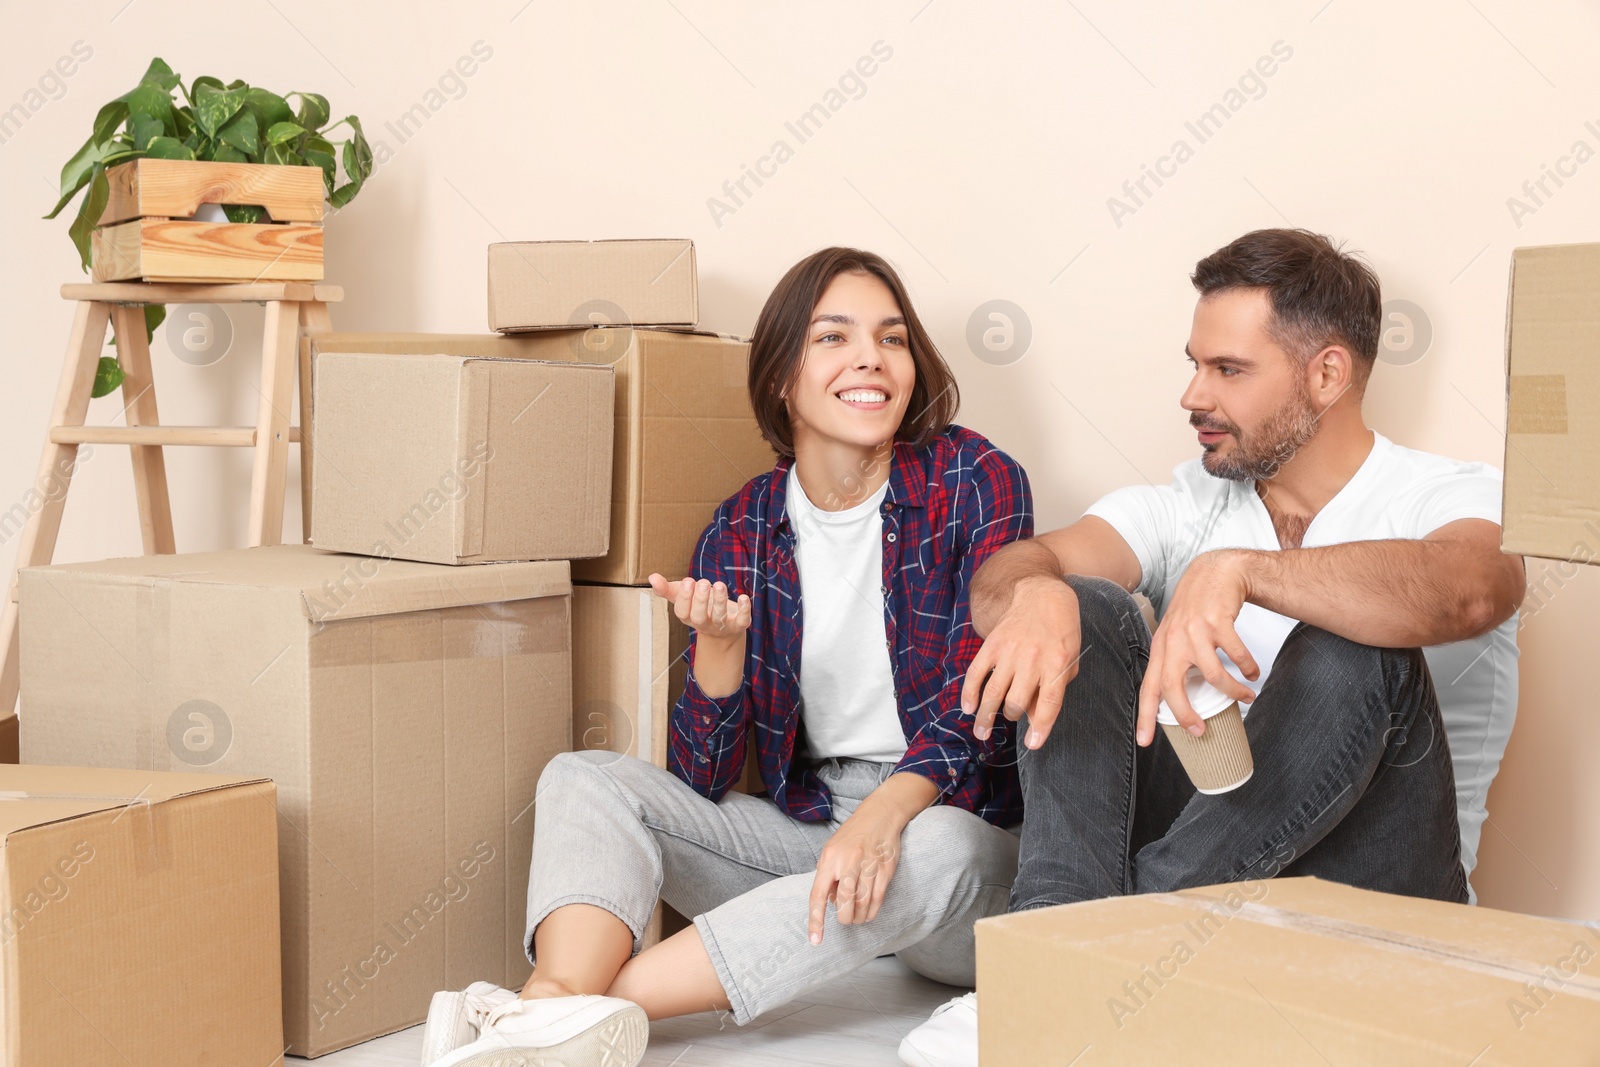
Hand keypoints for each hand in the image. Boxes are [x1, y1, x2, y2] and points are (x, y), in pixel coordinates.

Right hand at [647, 574, 751, 641]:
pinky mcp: (739, 625)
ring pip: (720, 617)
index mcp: (688, 616)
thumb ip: (667, 589)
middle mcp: (704, 624)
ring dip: (720, 601)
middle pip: (699, 617)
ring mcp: (721, 626)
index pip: (682, 611)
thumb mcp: (682, 596)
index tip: (687, 581)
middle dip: (700, 600)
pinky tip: (743, 597)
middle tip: (703, 583)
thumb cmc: (699, 606)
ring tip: (719, 585)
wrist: (723, 627)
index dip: (684, 598)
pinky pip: (743, 621)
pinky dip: (744, 610)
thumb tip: (652, 577)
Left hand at [807, 799, 904, 942]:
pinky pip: (878, 898)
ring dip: (858, 917)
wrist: (880, 815)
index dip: (815, 920)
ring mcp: (868, 864)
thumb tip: (830, 903)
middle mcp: (848, 862)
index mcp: (829, 859)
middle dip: (844, 919)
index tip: (814, 940)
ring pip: (862, 903)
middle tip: (845, 921)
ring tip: (856, 918)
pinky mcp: (885, 868)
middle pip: (844, 902)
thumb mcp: (831, 851)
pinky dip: (871, 911)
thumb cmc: (851, 835)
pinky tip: (868, 914)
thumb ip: (828, 876)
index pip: (818, 894)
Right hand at [962, 575, 1082, 749]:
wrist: (1042, 593)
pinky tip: (968, 707)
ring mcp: (1010, 651)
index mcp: (1057, 663)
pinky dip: (970, 692)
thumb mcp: (1071, 657)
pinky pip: (976, 672)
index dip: (1040, 727)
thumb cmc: (1062, 629)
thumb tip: (1034, 715)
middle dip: (1013, 716)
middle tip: (1011, 716)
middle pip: (1017, 701)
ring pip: (994, 692)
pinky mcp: (992, 644)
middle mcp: (1033, 659)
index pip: (1048, 703)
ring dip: (985, 716)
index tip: (1033, 744)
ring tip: (981, 732)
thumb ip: (1057, 686)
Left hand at [1135, 550, 1259, 745]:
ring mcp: (1194, 630)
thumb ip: (1175, 661)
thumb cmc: (1196, 608)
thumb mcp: (1177, 634)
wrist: (1216, 572)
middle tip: (1201, 731)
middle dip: (1187, 714)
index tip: (1144, 741)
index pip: (1149, 687)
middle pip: (1173, 687)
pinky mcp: (1218, 621)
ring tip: (1247, 696)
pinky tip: (1253, 672)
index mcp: (1162, 648)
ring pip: (1212, 675)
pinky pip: (1236, 655)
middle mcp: (1173, 640)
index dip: (1145, 715)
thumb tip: (1183, 698)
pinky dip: (1248, 667)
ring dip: (1233, 691)